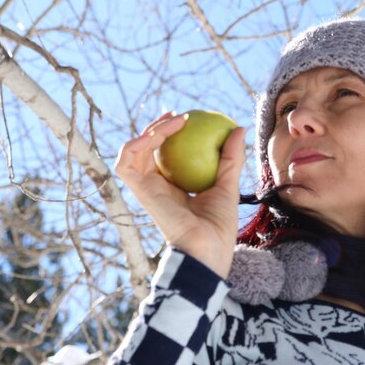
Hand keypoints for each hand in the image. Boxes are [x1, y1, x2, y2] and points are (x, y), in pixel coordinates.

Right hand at [115, 111, 246, 278]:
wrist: (209, 249)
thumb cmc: (220, 226)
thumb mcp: (228, 184)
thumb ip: (230, 158)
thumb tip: (239, 129)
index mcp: (172, 187)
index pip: (163, 155)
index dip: (168, 134)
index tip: (186, 119)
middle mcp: (155, 187)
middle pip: (145, 150)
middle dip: (156, 128)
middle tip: (177, 115)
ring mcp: (145, 189)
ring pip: (132, 152)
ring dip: (147, 132)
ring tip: (171, 121)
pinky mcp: (139, 192)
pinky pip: (125, 164)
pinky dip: (133, 145)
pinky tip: (155, 134)